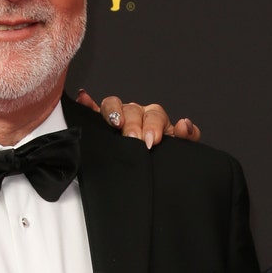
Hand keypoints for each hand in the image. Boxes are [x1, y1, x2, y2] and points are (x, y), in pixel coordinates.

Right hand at [76, 89, 201, 147]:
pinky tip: (84, 98)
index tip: (152, 141)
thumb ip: (187, 138)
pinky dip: (88, 104)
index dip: (153, 126)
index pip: (154, 115)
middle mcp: (136, 114)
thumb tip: (184, 124)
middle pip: (132, 110)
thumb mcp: (178, 150)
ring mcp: (118, 117)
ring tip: (115, 123)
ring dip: (113, 112)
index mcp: (155, 118)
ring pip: (113, 104)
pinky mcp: (101, 124)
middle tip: (134, 139)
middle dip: (133, 124)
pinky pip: (93, 111)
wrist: (153, 174)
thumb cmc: (163, 157)